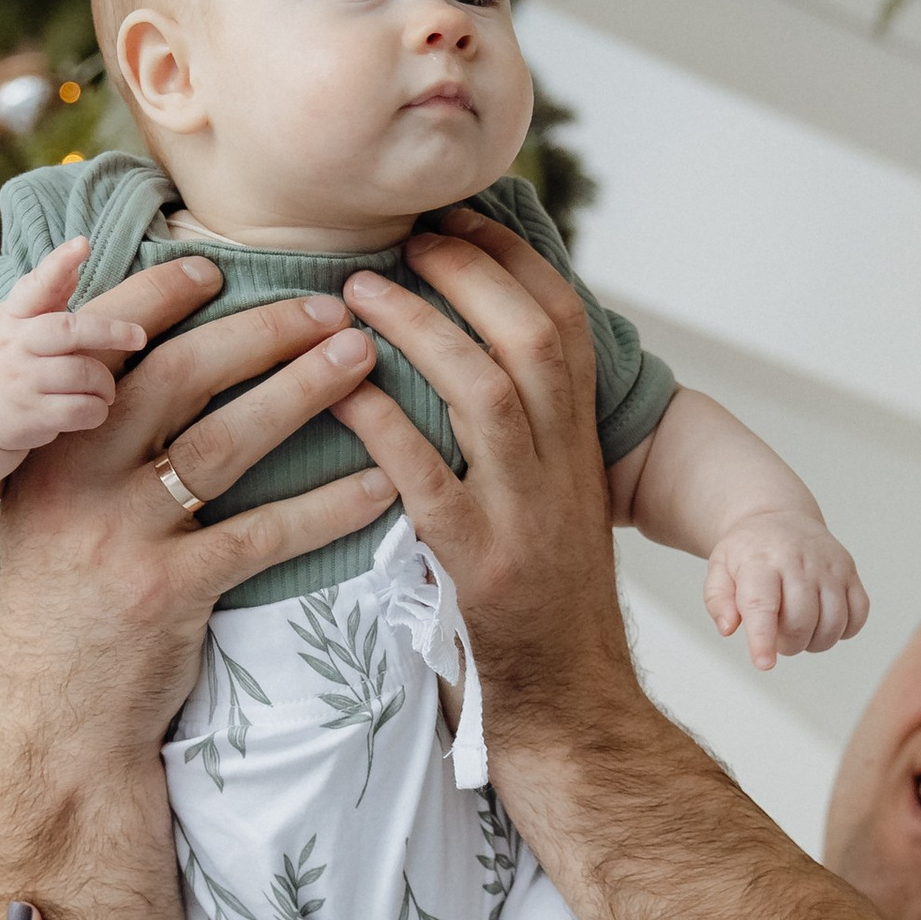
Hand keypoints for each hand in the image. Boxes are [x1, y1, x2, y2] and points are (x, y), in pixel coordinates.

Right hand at [0, 235, 158, 461]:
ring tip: (105, 388)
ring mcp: (20, 383)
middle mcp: (12, 346)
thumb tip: (79, 251)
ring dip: (104, 383)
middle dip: (110, 332)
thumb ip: (48, 293)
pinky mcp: (29, 417)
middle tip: (139, 337)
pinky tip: (95, 408)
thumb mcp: (15, 321)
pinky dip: (97, 409)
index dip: (58, 264)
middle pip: (69, 330)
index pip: (36, 286)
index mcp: (11, 316)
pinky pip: (80, 410)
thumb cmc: (5, 357)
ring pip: (82, 373)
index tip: (82, 244)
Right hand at [0, 264, 393, 782]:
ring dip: (302, 393)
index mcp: (51, 444)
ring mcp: (121, 534)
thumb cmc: (69, 606)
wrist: (60, 719)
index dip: (162, 299)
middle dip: (260, 332)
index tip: (218, 263)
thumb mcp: (54, 510)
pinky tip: (382, 483)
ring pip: (225, 443)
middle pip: (177, 376)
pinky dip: (327, 506)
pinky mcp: (168, 592)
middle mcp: (78, 476)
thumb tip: (139, 360)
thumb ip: (89, 440)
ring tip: (363, 360)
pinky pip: (263, 534)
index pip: (108, 348)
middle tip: (333, 304)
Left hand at [328, 203, 637, 745]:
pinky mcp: (480, 566)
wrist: (571, 701)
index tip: (458, 217)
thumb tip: (475, 345)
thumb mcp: (555, 498)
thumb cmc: (543, 594)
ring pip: (485, 394)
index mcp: (580, 443)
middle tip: (405, 240)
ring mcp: (524, 516)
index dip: (512, 259)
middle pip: (531, 338)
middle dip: (468, 274)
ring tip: (357, 293)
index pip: (563, 321)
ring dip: (420, 331)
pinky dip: (383, 425)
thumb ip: (526, 428)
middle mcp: (563, 467)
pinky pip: (428, 479)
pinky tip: (340, 389)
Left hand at [706, 508, 868, 668]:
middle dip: (788, 644)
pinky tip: (823, 622)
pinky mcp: (850, 572)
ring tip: (799, 629)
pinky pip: (858, 614)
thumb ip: (718, 600)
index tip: (764, 663)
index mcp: (761, 561)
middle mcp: (799, 561)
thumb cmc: (750, 550)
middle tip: (777, 635)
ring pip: (833, 623)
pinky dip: (843, 631)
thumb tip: (728, 628)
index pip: (762, 605)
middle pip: (801, 622)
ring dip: (815, 642)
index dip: (763, 638)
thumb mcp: (720, 568)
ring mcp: (829, 566)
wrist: (782, 518)